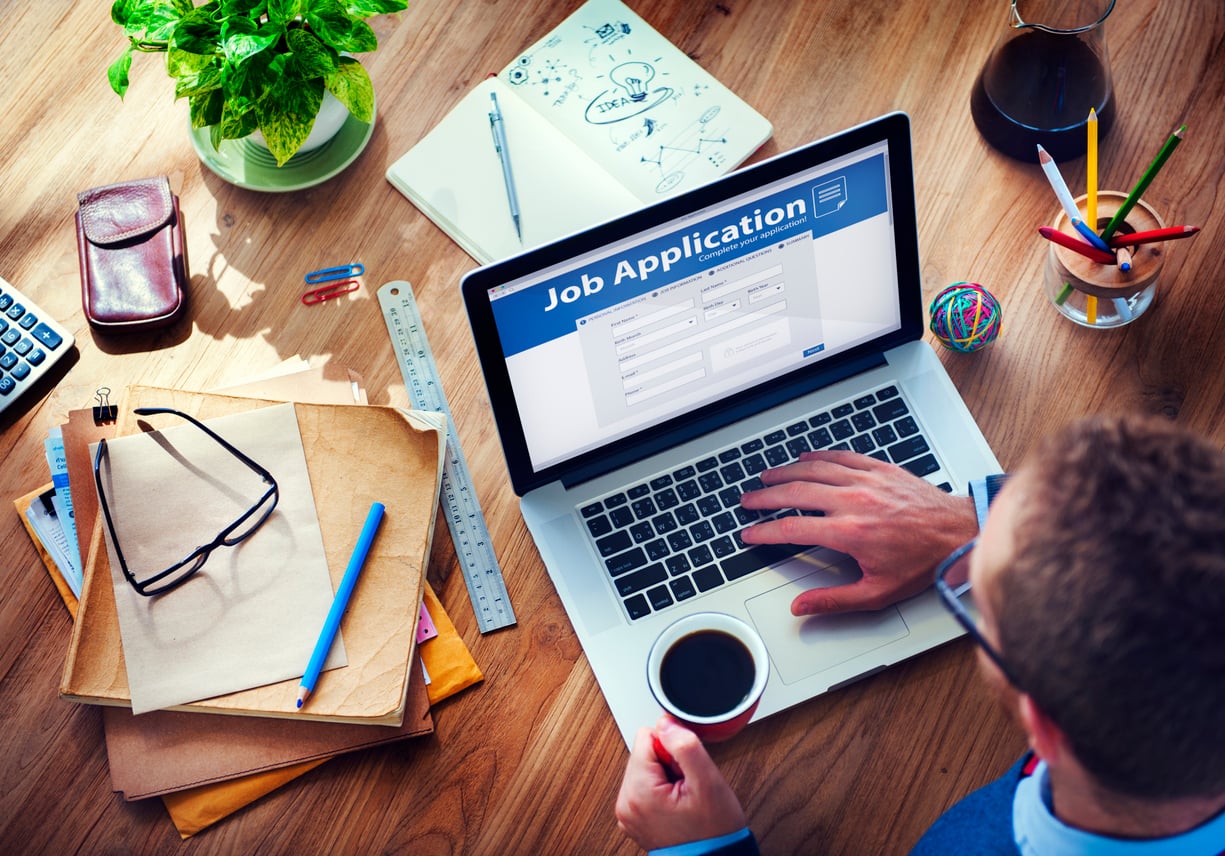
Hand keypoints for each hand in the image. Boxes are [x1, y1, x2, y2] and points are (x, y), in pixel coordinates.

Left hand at [615, 715, 746, 849]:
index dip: (673, 749)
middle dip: (669, 763)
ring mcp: (628, 813)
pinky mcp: (635, 817)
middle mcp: (626, 803)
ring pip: (646, 767)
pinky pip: (646, 785)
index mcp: (637, 791)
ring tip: (684, 797)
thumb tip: (665, 722)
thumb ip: (684, 745)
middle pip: (644, 752)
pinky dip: (663, 789)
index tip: (685, 771)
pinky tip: (678, 804)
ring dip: (667, 776)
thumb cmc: (714, 831)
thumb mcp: (707, 782)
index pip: (646, 736)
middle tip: (687, 787)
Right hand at [739, 450, 977, 614]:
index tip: (750, 534)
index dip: (764, 532)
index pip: (792, 528)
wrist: (959, 533)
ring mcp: (866, 481)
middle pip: (795, 492)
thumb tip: (802, 607)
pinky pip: (840, 457)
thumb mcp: (878, 592)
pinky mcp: (879, 469)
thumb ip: (834, 600)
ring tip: (766, 477)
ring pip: (813, 470)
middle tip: (748, 501)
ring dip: (785, 472)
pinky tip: (804, 458)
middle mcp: (854, 501)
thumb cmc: (924, 562)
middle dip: (765, 497)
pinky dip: (817, 456)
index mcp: (849, 532)